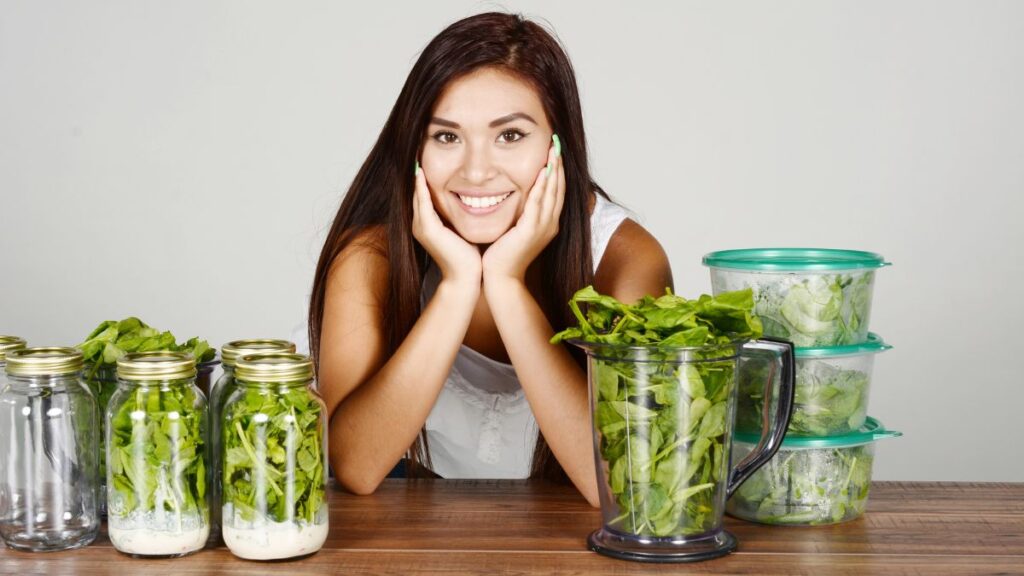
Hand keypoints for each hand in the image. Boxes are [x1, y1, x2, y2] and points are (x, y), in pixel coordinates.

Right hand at [411, 163, 481, 288]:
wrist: (467, 278)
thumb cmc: (470, 257)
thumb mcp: (463, 229)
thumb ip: (461, 215)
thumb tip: (474, 199)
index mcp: (428, 223)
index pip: (424, 194)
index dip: (424, 176)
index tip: (427, 156)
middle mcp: (420, 223)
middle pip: (417, 191)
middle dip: (417, 172)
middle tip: (417, 148)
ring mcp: (422, 226)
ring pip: (417, 194)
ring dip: (416, 175)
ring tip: (416, 154)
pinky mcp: (428, 229)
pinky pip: (422, 203)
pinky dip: (421, 188)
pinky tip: (421, 173)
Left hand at [482, 136, 564, 283]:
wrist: (501, 278)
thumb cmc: (504, 256)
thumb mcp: (517, 230)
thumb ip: (521, 214)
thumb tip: (517, 197)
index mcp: (548, 224)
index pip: (556, 192)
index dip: (557, 171)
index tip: (555, 151)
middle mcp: (550, 224)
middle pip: (559, 188)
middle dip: (559, 164)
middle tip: (557, 142)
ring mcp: (543, 228)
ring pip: (552, 192)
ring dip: (554, 169)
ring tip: (554, 149)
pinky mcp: (530, 231)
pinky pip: (538, 203)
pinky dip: (541, 186)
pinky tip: (542, 171)